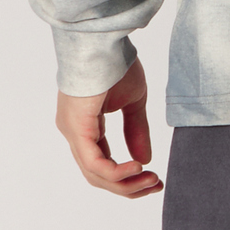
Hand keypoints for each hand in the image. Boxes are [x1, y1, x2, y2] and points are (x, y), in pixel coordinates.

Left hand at [55, 57, 162, 198]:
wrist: (104, 42)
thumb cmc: (115, 64)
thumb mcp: (133, 103)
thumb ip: (136, 131)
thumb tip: (145, 161)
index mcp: (85, 127)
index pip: (102, 164)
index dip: (128, 177)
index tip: (154, 179)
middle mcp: (74, 133)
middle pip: (98, 176)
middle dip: (129, 187)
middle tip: (156, 185)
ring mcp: (73, 132)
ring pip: (96, 175)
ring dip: (126, 184)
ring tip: (151, 179)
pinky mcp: (77, 129)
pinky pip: (95, 163)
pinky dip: (117, 172)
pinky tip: (137, 168)